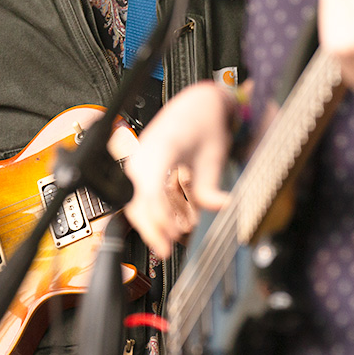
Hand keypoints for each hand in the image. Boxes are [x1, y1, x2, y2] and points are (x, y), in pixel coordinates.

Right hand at [124, 81, 233, 257]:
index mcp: (162, 146)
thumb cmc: (202, 123)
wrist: (195, 106)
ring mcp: (138, 161)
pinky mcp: (141, 169)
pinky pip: (140, 197)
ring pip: (134, 201)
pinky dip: (153, 214)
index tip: (173, 232)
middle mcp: (144, 154)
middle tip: (166, 248)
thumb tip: (220, 207)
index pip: (151, 186)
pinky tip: (169, 224)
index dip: (159, 214)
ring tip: (168, 242)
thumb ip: (211, 186)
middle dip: (149, 227)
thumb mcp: (214, 155)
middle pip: (135, 198)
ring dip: (150, 224)